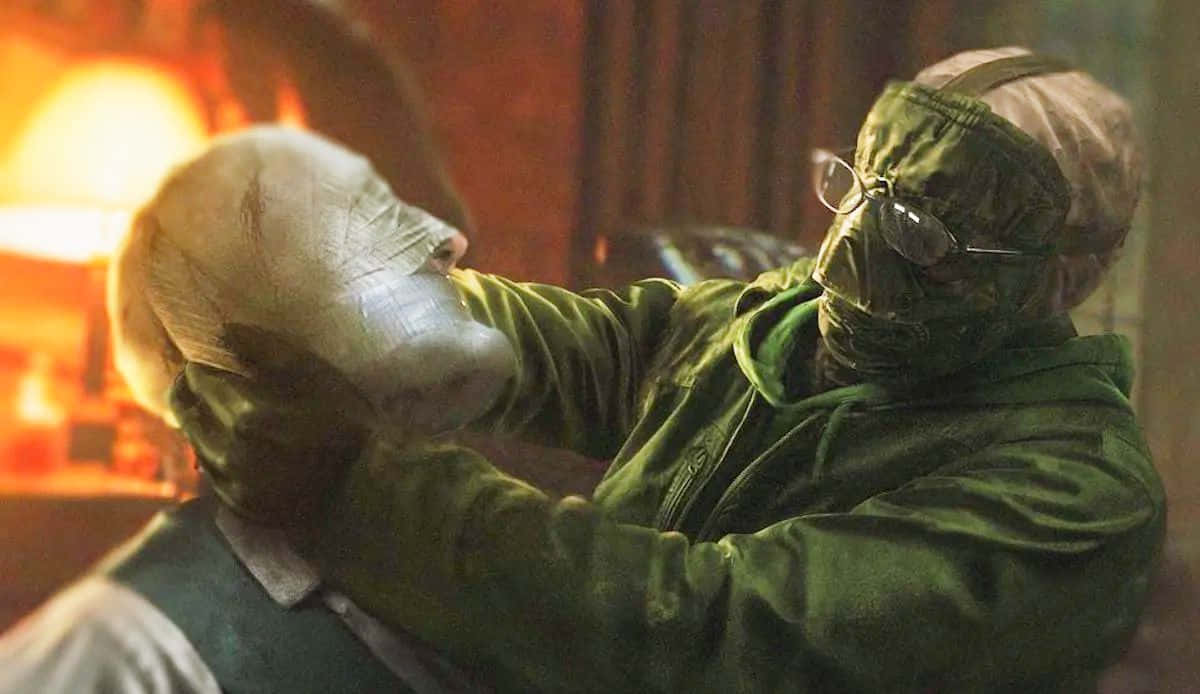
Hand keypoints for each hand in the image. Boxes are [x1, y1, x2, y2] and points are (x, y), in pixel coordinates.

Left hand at [169, 324, 374, 525]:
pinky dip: (217, 449)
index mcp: (247, 416)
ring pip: (194, 439)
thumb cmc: (346, 422)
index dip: (204, 362)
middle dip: (194, 388)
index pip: (198, 377)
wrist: (365, 487)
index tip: (218, 359)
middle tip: (212, 379)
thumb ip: (266, 349)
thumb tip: (224, 331)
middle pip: (185, 409)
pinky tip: (240, 442)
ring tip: (227, 410)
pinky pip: (210, 468)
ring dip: (204, 419)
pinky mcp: (236, 505)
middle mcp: (229, 453)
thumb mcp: (315, 373)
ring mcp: (231, 484)